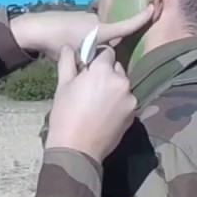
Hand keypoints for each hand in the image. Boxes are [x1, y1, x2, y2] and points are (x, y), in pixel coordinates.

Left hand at [10, 9, 152, 59]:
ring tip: (84, 57)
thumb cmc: (57, 43)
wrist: (34, 29)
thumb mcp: (79, 56)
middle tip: (103, 60)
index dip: (140, 19)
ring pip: (98, 34)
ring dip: (95, 44)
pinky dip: (85, 39)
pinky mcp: (76, 18)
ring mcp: (86, 17)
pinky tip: (74, 47)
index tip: (153, 10)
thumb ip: (95, 59)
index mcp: (101, 30)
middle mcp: (96, 21)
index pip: (126, 25)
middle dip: (110, 46)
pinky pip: (88, 31)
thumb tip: (107, 62)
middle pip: (111, 34)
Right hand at [45, 46, 136, 161]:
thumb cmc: (65, 115)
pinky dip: (119, 103)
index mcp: (103, 71)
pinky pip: (126, 101)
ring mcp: (130, 98)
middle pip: (117, 68)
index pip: (106, 52)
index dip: (96, 59)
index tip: (88, 68)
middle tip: (91, 87)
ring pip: (123, 85)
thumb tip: (68, 47)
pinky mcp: (133, 114)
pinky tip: (105, 113)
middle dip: (106, 73)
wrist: (77, 149)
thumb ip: (67, 62)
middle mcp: (121, 81)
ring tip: (98, 103)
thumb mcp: (63, 86)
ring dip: (114, 88)